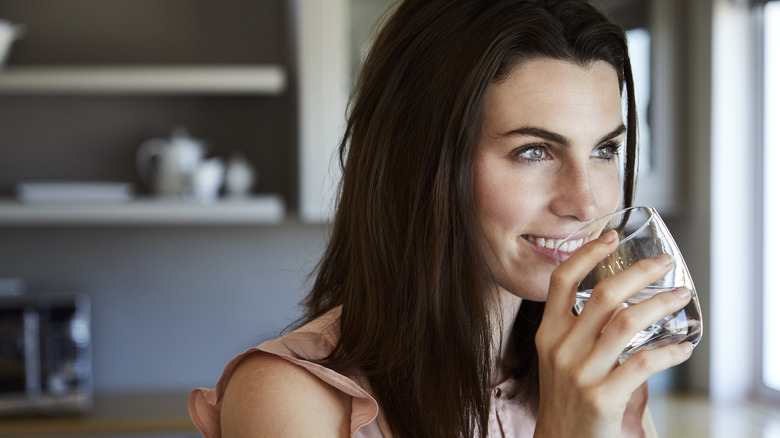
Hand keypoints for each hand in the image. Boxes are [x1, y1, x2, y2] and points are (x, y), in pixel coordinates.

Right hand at [533, 230, 692, 436]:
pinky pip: (643, 364)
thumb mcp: (557, 357)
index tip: (611, 238)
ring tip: (680, 297)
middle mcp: (561, 348)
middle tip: (663, 263)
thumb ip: (576, 328)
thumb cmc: (566, 396)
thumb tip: (620, 297)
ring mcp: (580, 373)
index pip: (561, 281)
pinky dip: (669, 352)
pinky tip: (682, 348)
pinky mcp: (602, 397)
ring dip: (661, 304)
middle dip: (640, 273)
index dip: (587, 254)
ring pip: (627, 322)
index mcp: (548, 333)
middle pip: (604, 295)